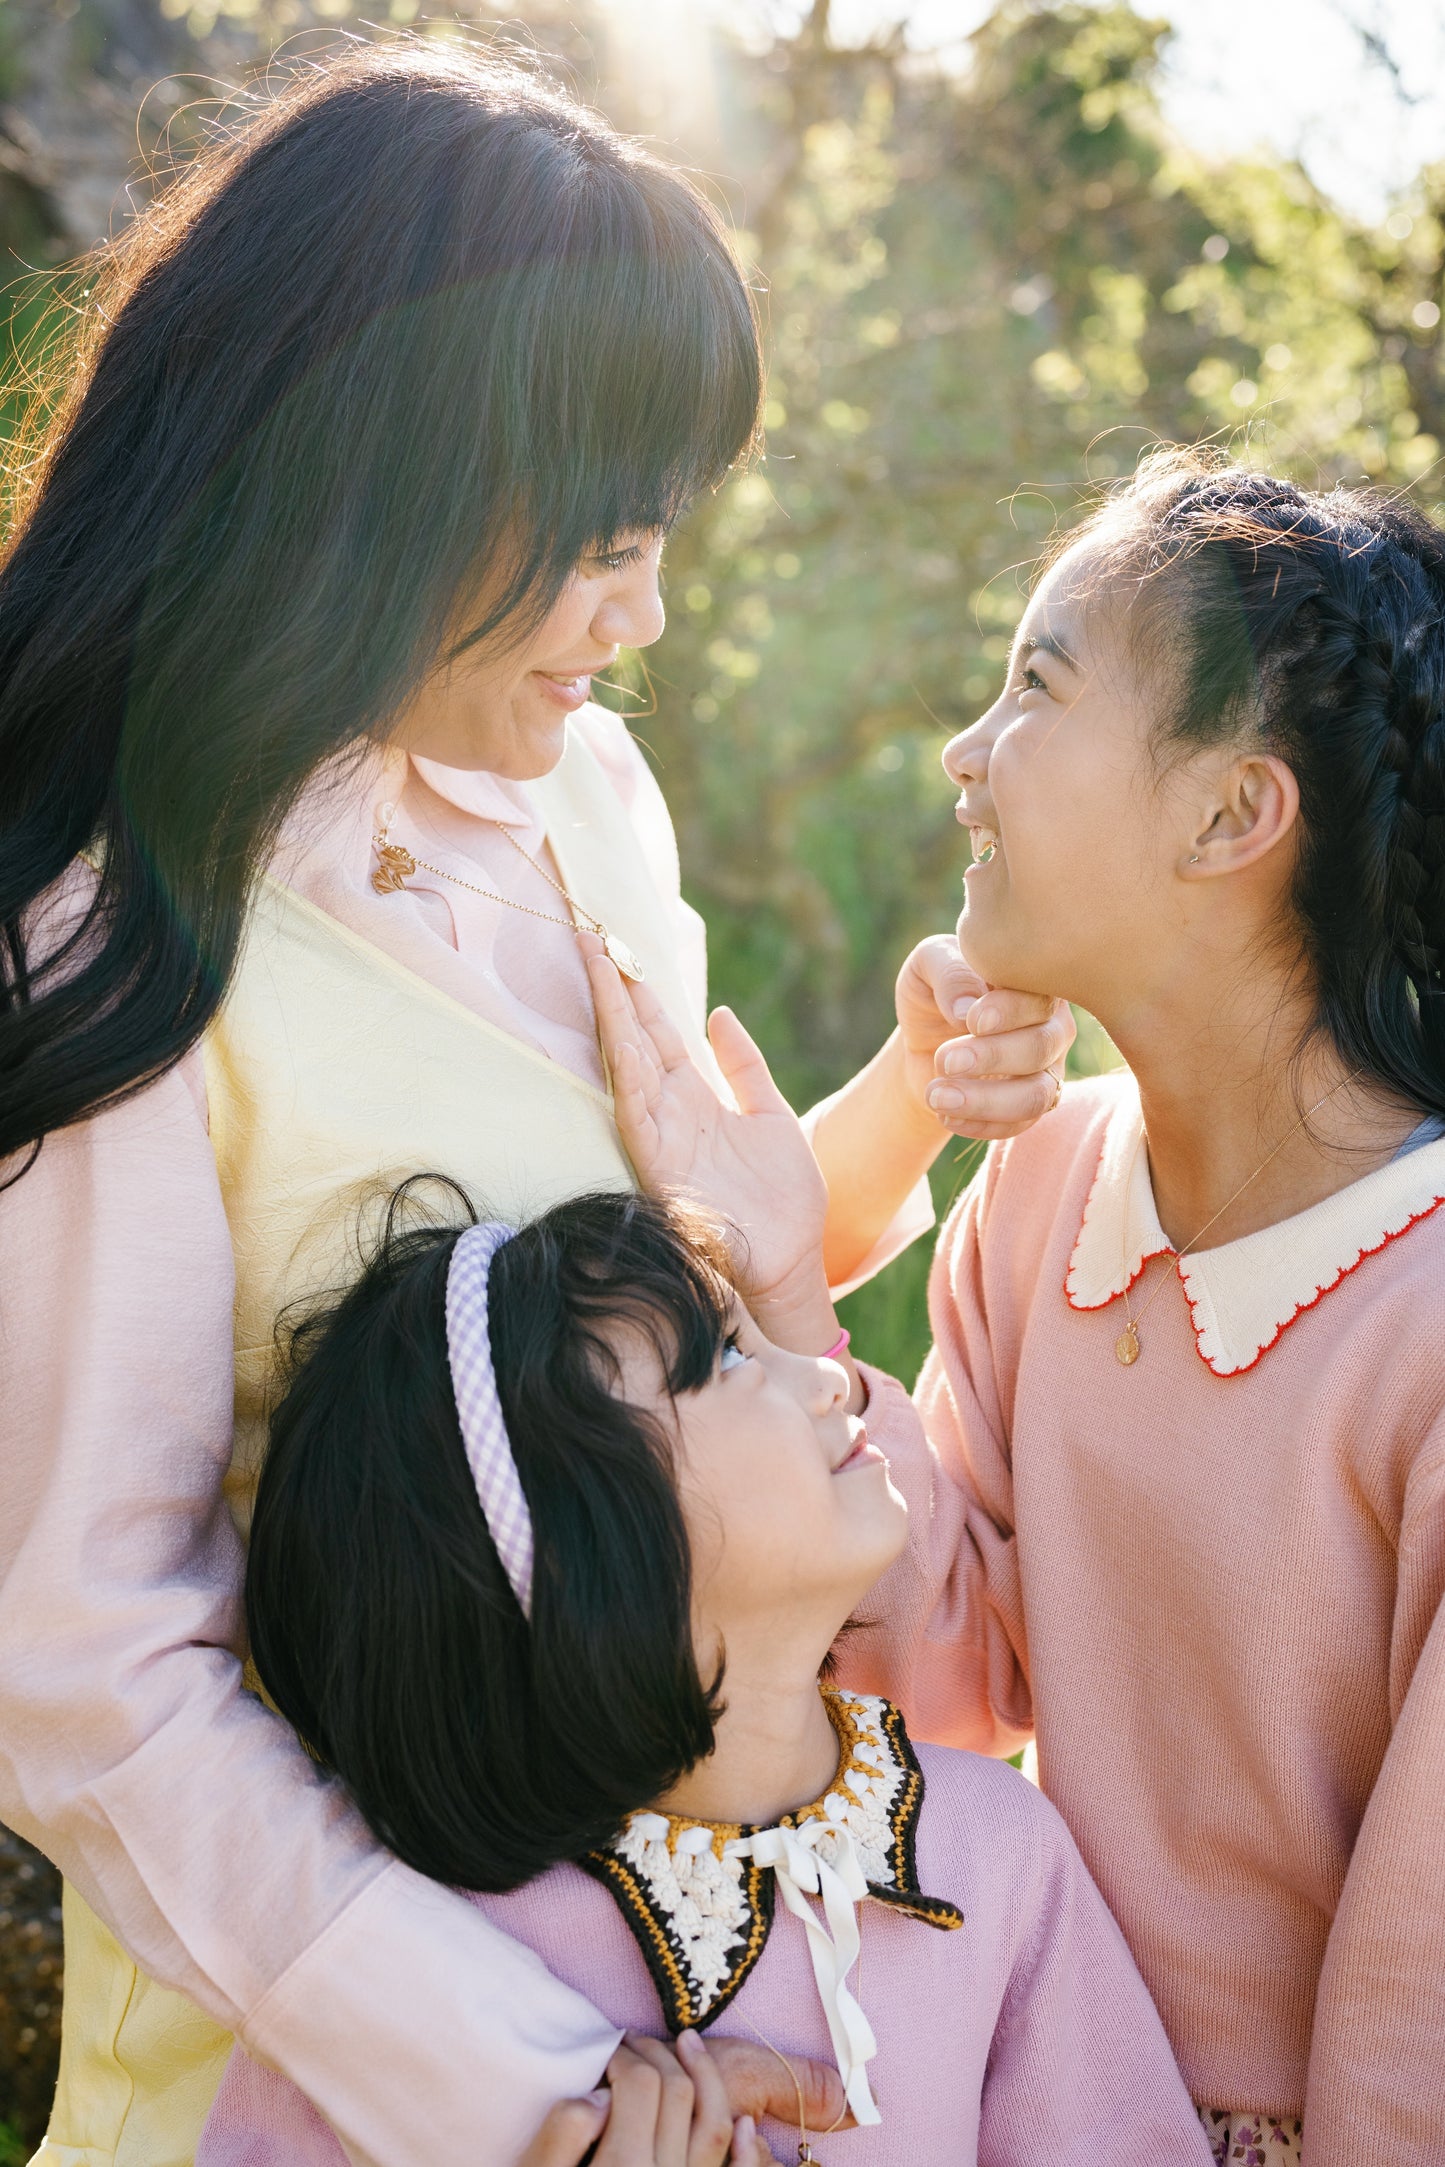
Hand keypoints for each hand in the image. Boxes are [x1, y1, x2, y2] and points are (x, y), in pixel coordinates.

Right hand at [520, 2034, 776, 2165]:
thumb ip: (560, 2138)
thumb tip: (598, 2095)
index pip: (640, 2086)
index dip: (622, 2056)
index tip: (602, 2051)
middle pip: (679, 2095)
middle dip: (657, 2056)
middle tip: (631, 2043)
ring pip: (715, 2127)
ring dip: (706, 2079)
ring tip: (686, 2044)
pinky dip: (745, 2151)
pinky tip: (745, 2124)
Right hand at [583, 936, 827, 1313]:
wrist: (791, 1259)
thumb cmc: (785, 1199)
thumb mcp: (771, 1114)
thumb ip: (744, 1067)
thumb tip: (719, 1014)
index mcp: (696, 1099)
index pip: (658, 1034)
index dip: (638, 992)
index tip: (619, 947)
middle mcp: (671, 1112)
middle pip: (633, 1038)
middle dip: (612, 989)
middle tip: (589, 937)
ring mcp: (662, 1136)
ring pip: (627, 1064)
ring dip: (611, 1016)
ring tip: (597, 966)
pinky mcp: (660, 1164)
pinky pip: (636, 1112)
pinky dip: (626, 1073)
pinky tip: (620, 1038)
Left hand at [895, 935, 1073, 1141]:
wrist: (924, 1039)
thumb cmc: (934, 990)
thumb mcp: (928, 965)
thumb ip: (949, 974)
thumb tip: (965, 1009)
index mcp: (1036, 981)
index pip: (1039, 996)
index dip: (1009, 1011)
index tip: (971, 1020)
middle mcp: (1053, 1024)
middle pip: (1041, 1046)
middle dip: (993, 1057)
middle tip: (946, 1060)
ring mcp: (1048, 1067)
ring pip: (1037, 1094)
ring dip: (986, 1101)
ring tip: (936, 1096)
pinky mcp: (1032, 1103)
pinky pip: (1021, 1124)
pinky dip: (982, 1124)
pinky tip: (943, 1115)